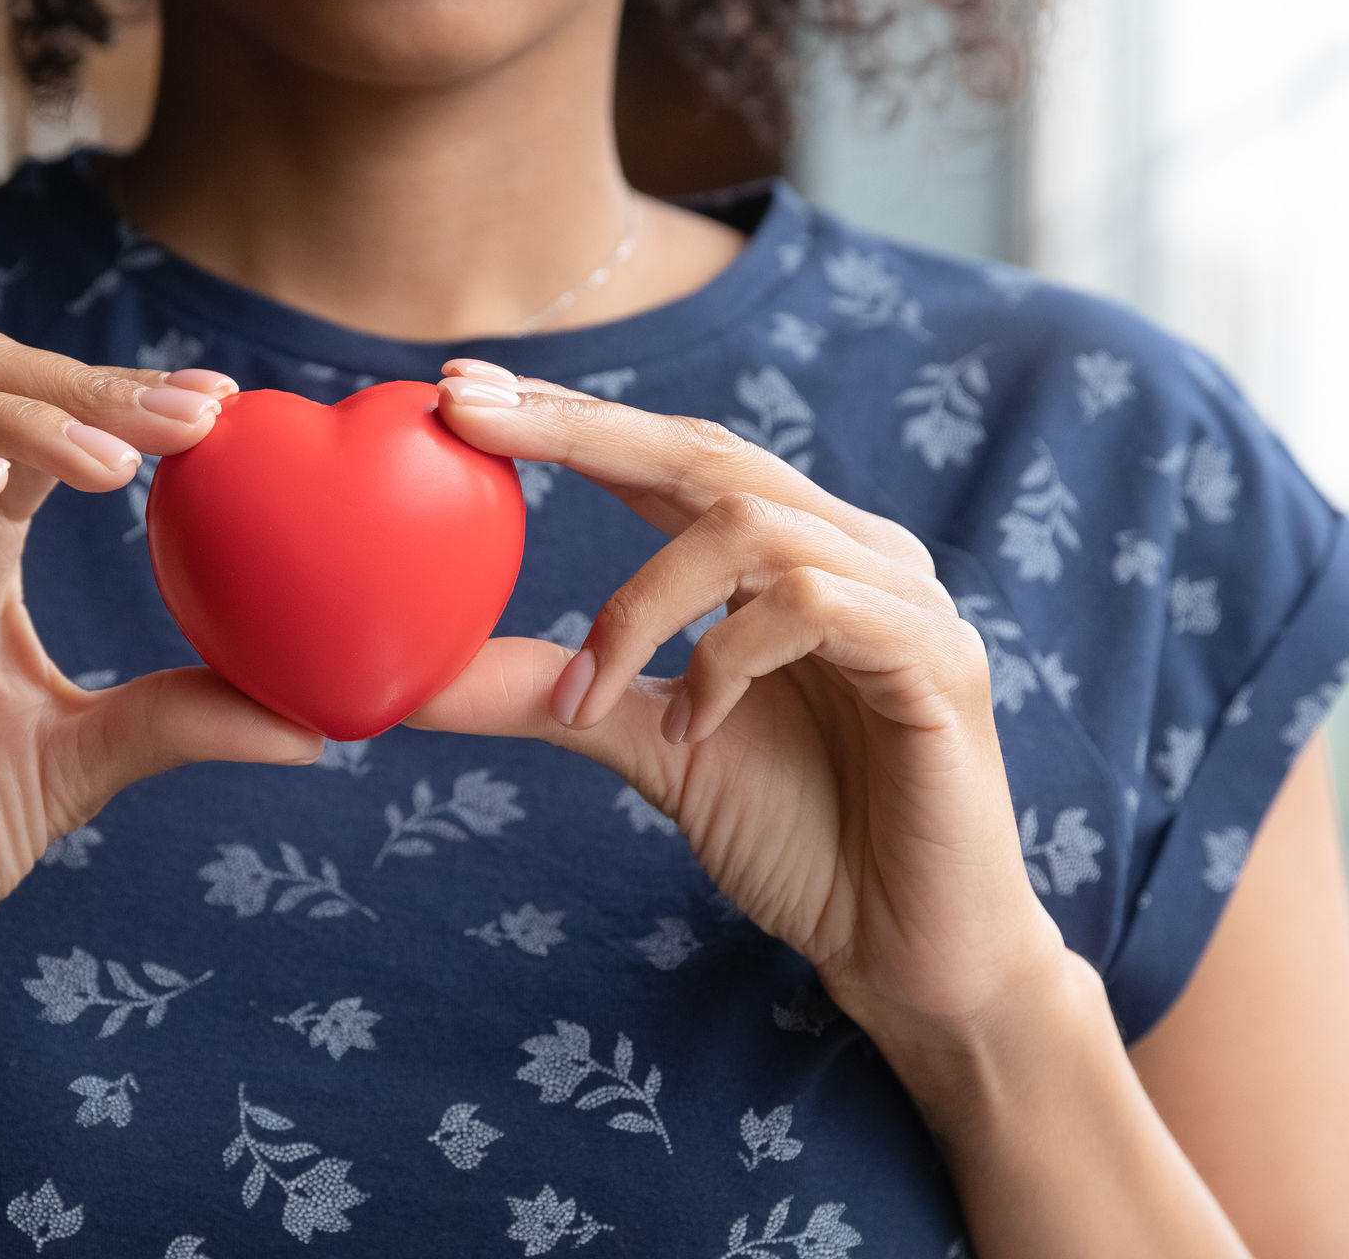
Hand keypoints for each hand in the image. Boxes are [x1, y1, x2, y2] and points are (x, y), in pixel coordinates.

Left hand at [410, 362, 1072, 1051]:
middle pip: (707, 451)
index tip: (461, 397)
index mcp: (787, 557)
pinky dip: (726, 659)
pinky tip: (694, 730)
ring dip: (641, 604)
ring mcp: (901, 597)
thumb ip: (553, 697)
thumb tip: (412, 677)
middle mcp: (850, 552)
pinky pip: (815, 603)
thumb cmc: (800, 840)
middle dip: (580, 430)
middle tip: (471, 418)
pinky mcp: (936, 658)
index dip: (571, 418)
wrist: (910, 951)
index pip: (670, 457)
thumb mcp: (651, 749)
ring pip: (749, 526)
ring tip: (587, 696)